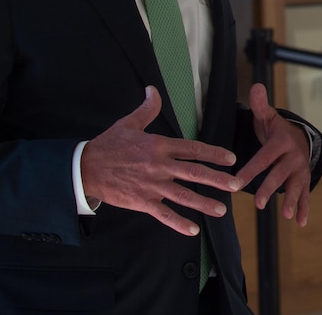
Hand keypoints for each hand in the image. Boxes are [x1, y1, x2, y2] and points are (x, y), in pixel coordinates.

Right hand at [81, 86, 240, 236]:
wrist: (85, 167)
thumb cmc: (108, 145)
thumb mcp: (129, 123)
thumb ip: (147, 109)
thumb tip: (153, 90)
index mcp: (159, 145)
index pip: (193, 149)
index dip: (214, 154)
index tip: (231, 159)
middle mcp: (159, 165)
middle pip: (194, 172)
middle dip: (217, 179)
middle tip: (236, 185)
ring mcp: (151, 185)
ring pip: (183, 195)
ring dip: (204, 203)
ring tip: (222, 209)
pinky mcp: (142, 202)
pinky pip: (164, 214)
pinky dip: (179, 223)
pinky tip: (193, 230)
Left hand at [233, 83, 313, 225]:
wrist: (300, 138)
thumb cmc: (276, 131)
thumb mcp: (268, 117)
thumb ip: (260, 105)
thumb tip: (255, 85)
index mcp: (280, 143)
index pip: (263, 157)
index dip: (250, 170)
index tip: (236, 182)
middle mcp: (293, 157)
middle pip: (279, 174)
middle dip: (269, 188)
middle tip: (258, 203)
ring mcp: (300, 170)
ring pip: (295, 186)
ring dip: (291, 200)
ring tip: (285, 215)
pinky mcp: (304, 180)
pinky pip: (305, 195)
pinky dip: (304, 208)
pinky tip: (300, 222)